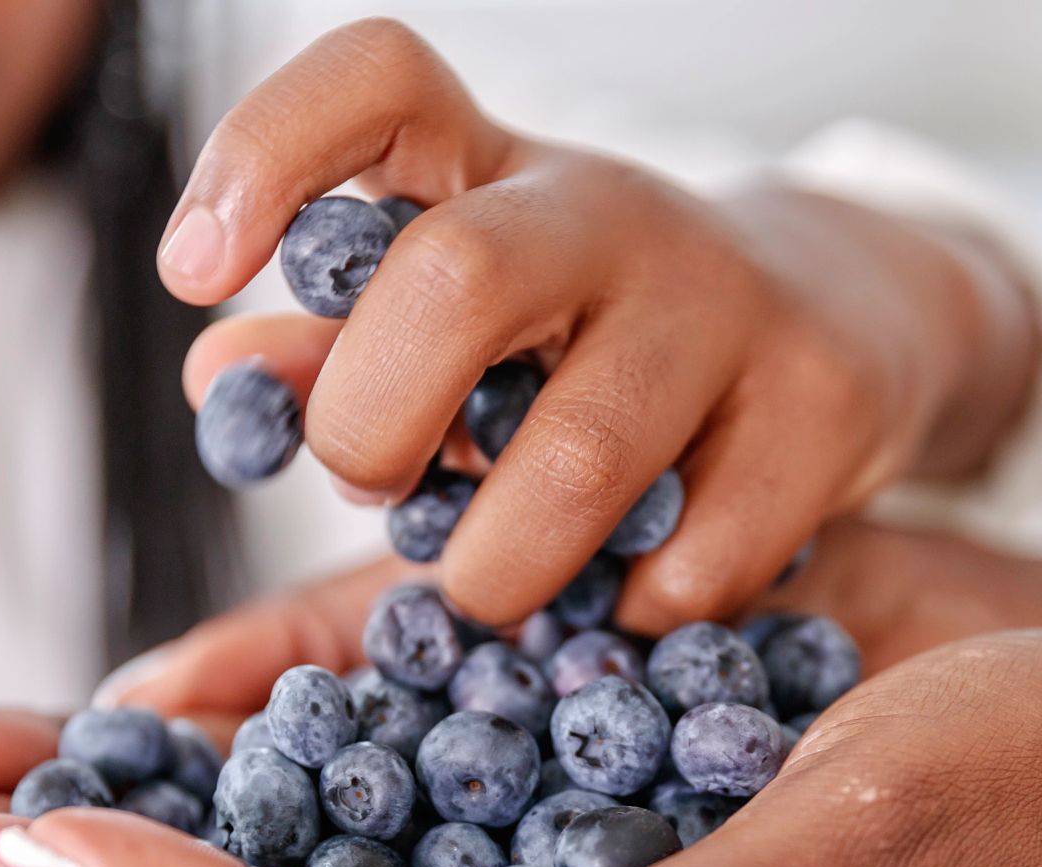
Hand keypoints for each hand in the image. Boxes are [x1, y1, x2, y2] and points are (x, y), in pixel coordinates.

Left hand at [160, 19, 1041, 631]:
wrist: (845, 324)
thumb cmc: (599, 340)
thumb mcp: (468, 329)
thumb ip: (342, 354)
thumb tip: (219, 376)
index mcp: (496, 169)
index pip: (381, 80)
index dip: (268, 153)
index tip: (196, 271)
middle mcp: (612, 210)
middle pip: (458, 274)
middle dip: (374, 423)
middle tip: (372, 485)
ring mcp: (733, 299)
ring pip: (580, 450)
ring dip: (496, 564)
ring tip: (484, 586)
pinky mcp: (826, 402)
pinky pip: (693, 557)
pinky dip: (629, 611)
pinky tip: (625, 596)